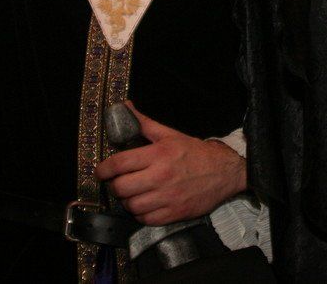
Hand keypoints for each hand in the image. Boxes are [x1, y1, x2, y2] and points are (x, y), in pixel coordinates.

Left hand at [95, 102, 246, 225]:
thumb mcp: (170, 134)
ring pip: (131, 205)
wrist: (224, 171)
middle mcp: (161, 177)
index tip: (101, 171)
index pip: (119, 163)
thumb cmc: (195, 153)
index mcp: (158, 154)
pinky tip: (145, 204)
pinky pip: (145, 219)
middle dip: (115, 185)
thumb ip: (144, 123)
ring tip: (133, 193)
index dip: (104, 169)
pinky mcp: (174, 213)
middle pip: (121, 187)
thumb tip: (124, 107)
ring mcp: (167, 197)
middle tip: (119, 182)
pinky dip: (141, 213)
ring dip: (128, 200)